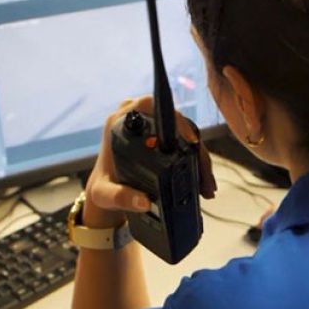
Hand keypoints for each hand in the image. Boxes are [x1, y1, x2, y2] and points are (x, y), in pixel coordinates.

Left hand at [83, 96, 217, 228]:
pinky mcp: (161, 137)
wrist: (105, 190)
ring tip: (207, 186)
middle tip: (204, 176)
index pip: (149, 106)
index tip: (190, 140)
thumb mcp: (105, 195)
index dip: (173, 118)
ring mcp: (151, 126)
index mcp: (118, 122)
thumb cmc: (101, 188)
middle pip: (175, 122)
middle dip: (195, 148)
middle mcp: (136, 118)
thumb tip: (143, 203)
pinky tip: (203, 182)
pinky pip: (184, 142)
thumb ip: (120, 197)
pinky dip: (195, 161)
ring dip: (199, 158)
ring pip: (184, 133)